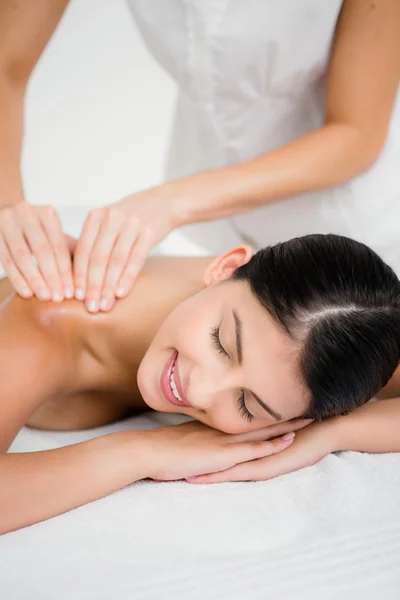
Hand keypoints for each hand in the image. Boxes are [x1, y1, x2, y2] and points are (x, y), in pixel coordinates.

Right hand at [0, 202, 74, 301]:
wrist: (3, 214)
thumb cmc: (36, 232)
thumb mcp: (53, 235)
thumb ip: (69, 250)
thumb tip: (92, 275)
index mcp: (47, 213)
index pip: (59, 246)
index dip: (66, 270)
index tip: (72, 293)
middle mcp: (27, 213)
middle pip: (42, 250)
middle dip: (52, 276)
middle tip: (59, 298)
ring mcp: (7, 221)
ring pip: (22, 255)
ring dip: (34, 279)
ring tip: (44, 297)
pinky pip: (5, 259)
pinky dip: (17, 277)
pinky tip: (26, 293)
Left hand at [72, 186, 181, 312]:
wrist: (164, 202)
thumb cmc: (131, 218)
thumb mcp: (108, 221)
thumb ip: (93, 241)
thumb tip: (75, 275)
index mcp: (96, 216)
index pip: (83, 250)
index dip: (78, 275)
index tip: (74, 296)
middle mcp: (111, 218)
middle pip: (97, 258)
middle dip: (92, 285)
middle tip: (90, 307)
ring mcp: (131, 224)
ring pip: (115, 261)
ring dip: (109, 286)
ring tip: (105, 305)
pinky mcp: (149, 232)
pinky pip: (136, 259)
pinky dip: (127, 277)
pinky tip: (122, 293)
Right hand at [141, 418, 312, 481]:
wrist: (148, 452)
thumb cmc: (160, 449)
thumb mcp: (181, 439)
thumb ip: (193, 438)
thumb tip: (197, 440)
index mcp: (215, 426)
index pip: (246, 416)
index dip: (266, 409)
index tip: (283, 401)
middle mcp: (224, 430)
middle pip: (260, 419)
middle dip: (284, 413)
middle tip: (307, 402)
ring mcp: (225, 441)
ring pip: (262, 432)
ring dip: (286, 426)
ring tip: (309, 418)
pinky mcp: (223, 455)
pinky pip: (252, 450)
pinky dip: (271, 445)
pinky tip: (287, 441)